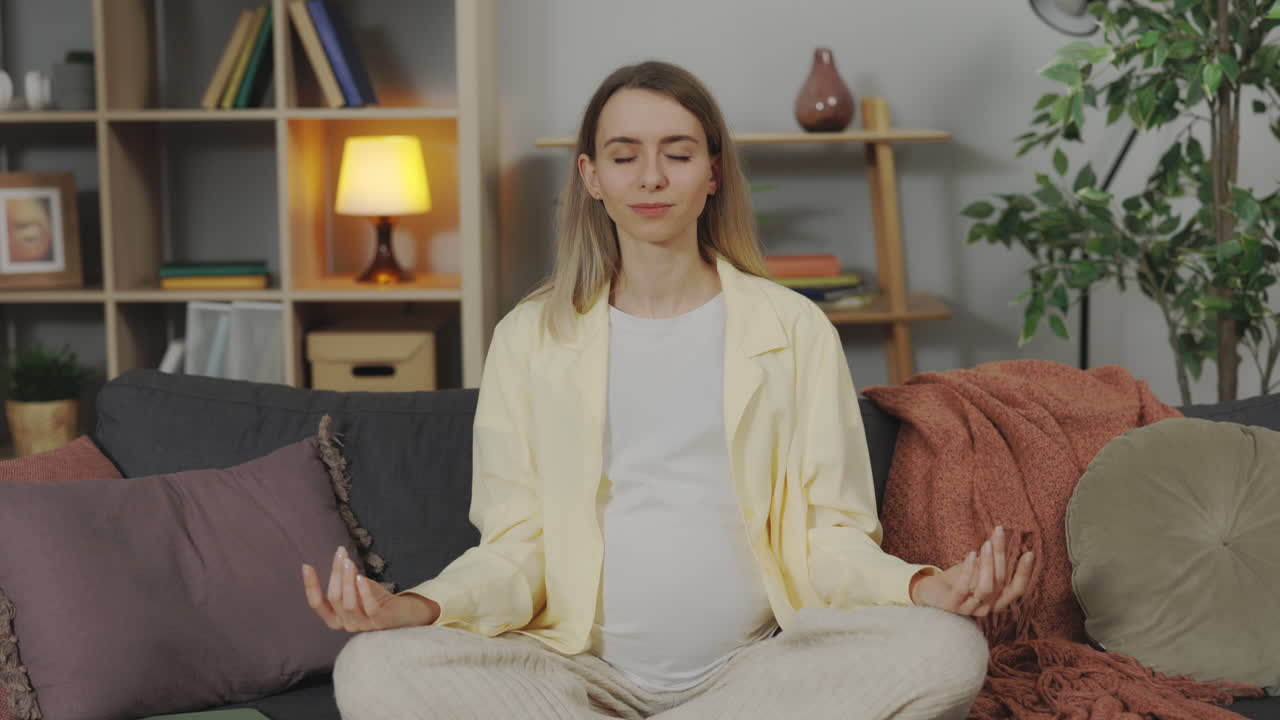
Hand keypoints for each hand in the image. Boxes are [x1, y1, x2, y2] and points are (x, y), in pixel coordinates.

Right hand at [302, 545, 440, 631]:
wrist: (403, 612)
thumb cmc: (376, 598)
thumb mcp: (356, 588)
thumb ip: (346, 580)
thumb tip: (339, 558)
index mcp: (335, 618)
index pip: (317, 604)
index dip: (310, 585)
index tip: (307, 566)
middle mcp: (346, 625)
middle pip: (334, 597)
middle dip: (336, 573)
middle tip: (340, 553)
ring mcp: (362, 626)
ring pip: (348, 603)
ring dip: (347, 580)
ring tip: (349, 562)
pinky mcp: (379, 623)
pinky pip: (369, 608)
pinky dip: (363, 592)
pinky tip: (361, 577)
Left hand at [909, 525, 1032, 616]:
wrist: (929, 592)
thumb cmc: (956, 579)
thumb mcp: (976, 568)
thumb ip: (989, 558)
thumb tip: (1001, 534)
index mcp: (996, 600)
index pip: (1017, 589)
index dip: (1024, 573)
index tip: (1030, 553)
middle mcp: (986, 608)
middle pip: (1001, 582)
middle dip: (1001, 555)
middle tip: (999, 533)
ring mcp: (969, 609)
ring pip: (986, 588)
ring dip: (988, 563)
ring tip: (986, 543)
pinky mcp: (952, 605)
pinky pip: (963, 588)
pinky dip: (969, 570)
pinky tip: (970, 554)